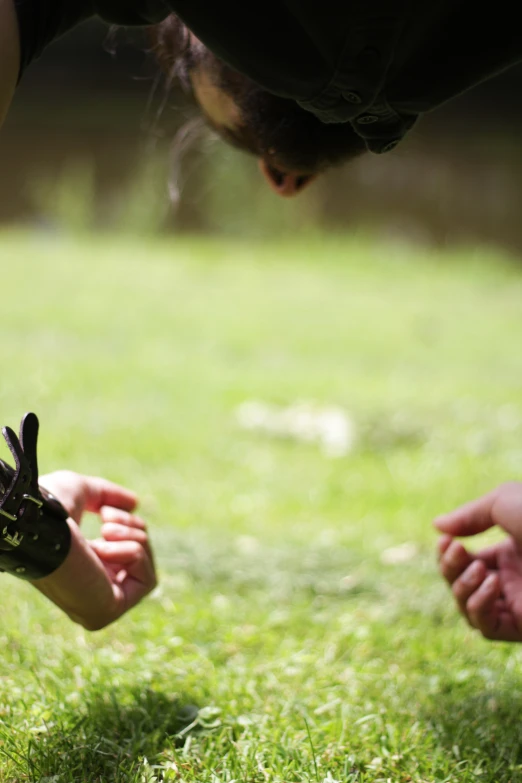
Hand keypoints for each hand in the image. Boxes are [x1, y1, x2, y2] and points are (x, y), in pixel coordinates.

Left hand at [31, 470, 156, 630]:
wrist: (39, 527)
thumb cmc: (48, 508)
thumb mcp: (82, 492)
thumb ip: (107, 495)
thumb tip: (134, 503)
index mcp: (78, 565)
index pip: (123, 549)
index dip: (126, 525)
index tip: (105, 512)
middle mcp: (87, 589)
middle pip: (139, 554)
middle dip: (131, 528)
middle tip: (106, 520)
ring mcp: (97, 605)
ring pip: (145, 564)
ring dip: (131, 537)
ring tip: (104, 532)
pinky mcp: (108, 611)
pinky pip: (147, 579)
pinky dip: (133, 554)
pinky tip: (103, 551)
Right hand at [434, 482, 521, 641]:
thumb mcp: (505, 503)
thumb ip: (469, 514)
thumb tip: (437, 526)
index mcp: (511, 551)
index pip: (465, 560)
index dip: (448, 552)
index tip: (447, 540)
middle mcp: (513, 579)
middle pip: (460, 584)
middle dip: (449, 568)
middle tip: (457, 551)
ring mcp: (519, 603)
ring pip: (469, 609)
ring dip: (462, 588)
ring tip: (480, 570)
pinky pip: (487, 627)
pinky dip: (478, 607)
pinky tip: (491, 586)